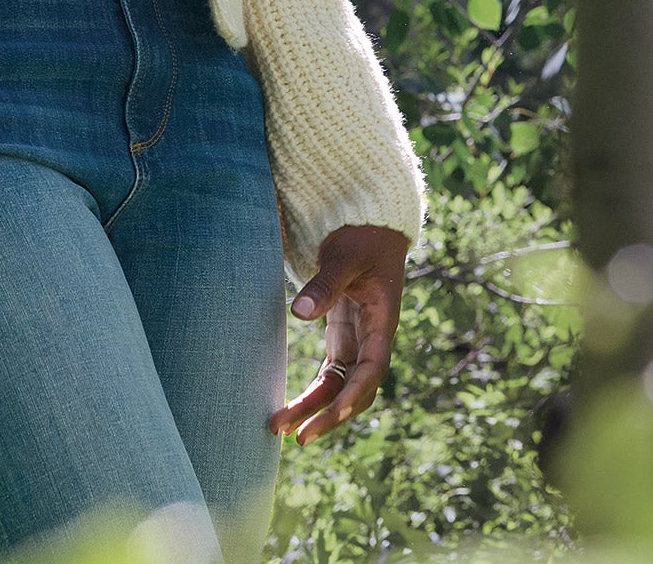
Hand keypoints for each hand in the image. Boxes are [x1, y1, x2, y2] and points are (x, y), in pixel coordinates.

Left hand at [269, 223, 407, 445]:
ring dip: (315, 408)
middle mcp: (372, 339)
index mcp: (382, 323)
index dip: (354, 395)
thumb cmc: (361, 238)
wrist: (370, 225)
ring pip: (339, 385)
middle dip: (328, 415)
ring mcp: (358, 339)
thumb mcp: (344, 256)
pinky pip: (332, 372)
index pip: (371, 370)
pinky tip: (293, 408)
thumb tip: (298, 312)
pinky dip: (315, 391)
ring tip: (282, 428)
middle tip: (296, 437)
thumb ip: (324, 284)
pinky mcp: (343, 334)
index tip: (332, 414)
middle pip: (353, 389)